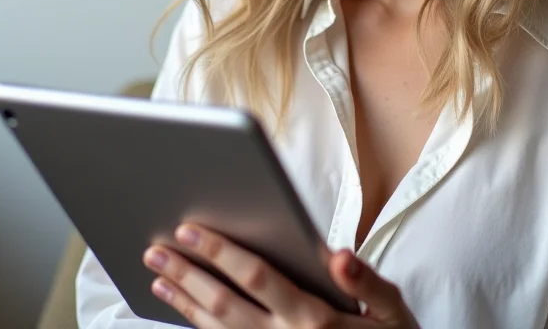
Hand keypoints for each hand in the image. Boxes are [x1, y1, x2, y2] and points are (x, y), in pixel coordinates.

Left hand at [142, 223, 419, 327]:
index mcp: (314, 317)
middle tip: (156, 248)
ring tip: (157, 277)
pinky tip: (183, 310)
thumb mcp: (392, 310)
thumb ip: (366, 282)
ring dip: (184, 303)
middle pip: (224, 304)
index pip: (257, 278)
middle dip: (188, 274)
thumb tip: (338, 254)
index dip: (221, 253)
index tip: (191, 230)